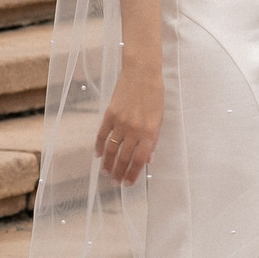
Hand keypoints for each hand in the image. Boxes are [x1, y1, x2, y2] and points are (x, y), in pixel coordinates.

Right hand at [93, 64, 162, 184]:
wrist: (142, 74)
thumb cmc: (154, 96)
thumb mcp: (160, 118)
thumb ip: (153, 140)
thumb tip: (148, 159)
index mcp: (150, 132)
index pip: (140, 160)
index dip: (133, 174)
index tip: (128, 184)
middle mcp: (135, 130)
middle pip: (124, 158)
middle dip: (119, 173)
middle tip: (115, 183)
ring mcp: (121, 122)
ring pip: (111, 149)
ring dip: (108, 164)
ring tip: (106, 173)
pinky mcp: (110, 114)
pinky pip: (102, 135)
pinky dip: (99, 146)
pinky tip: (98, 155)